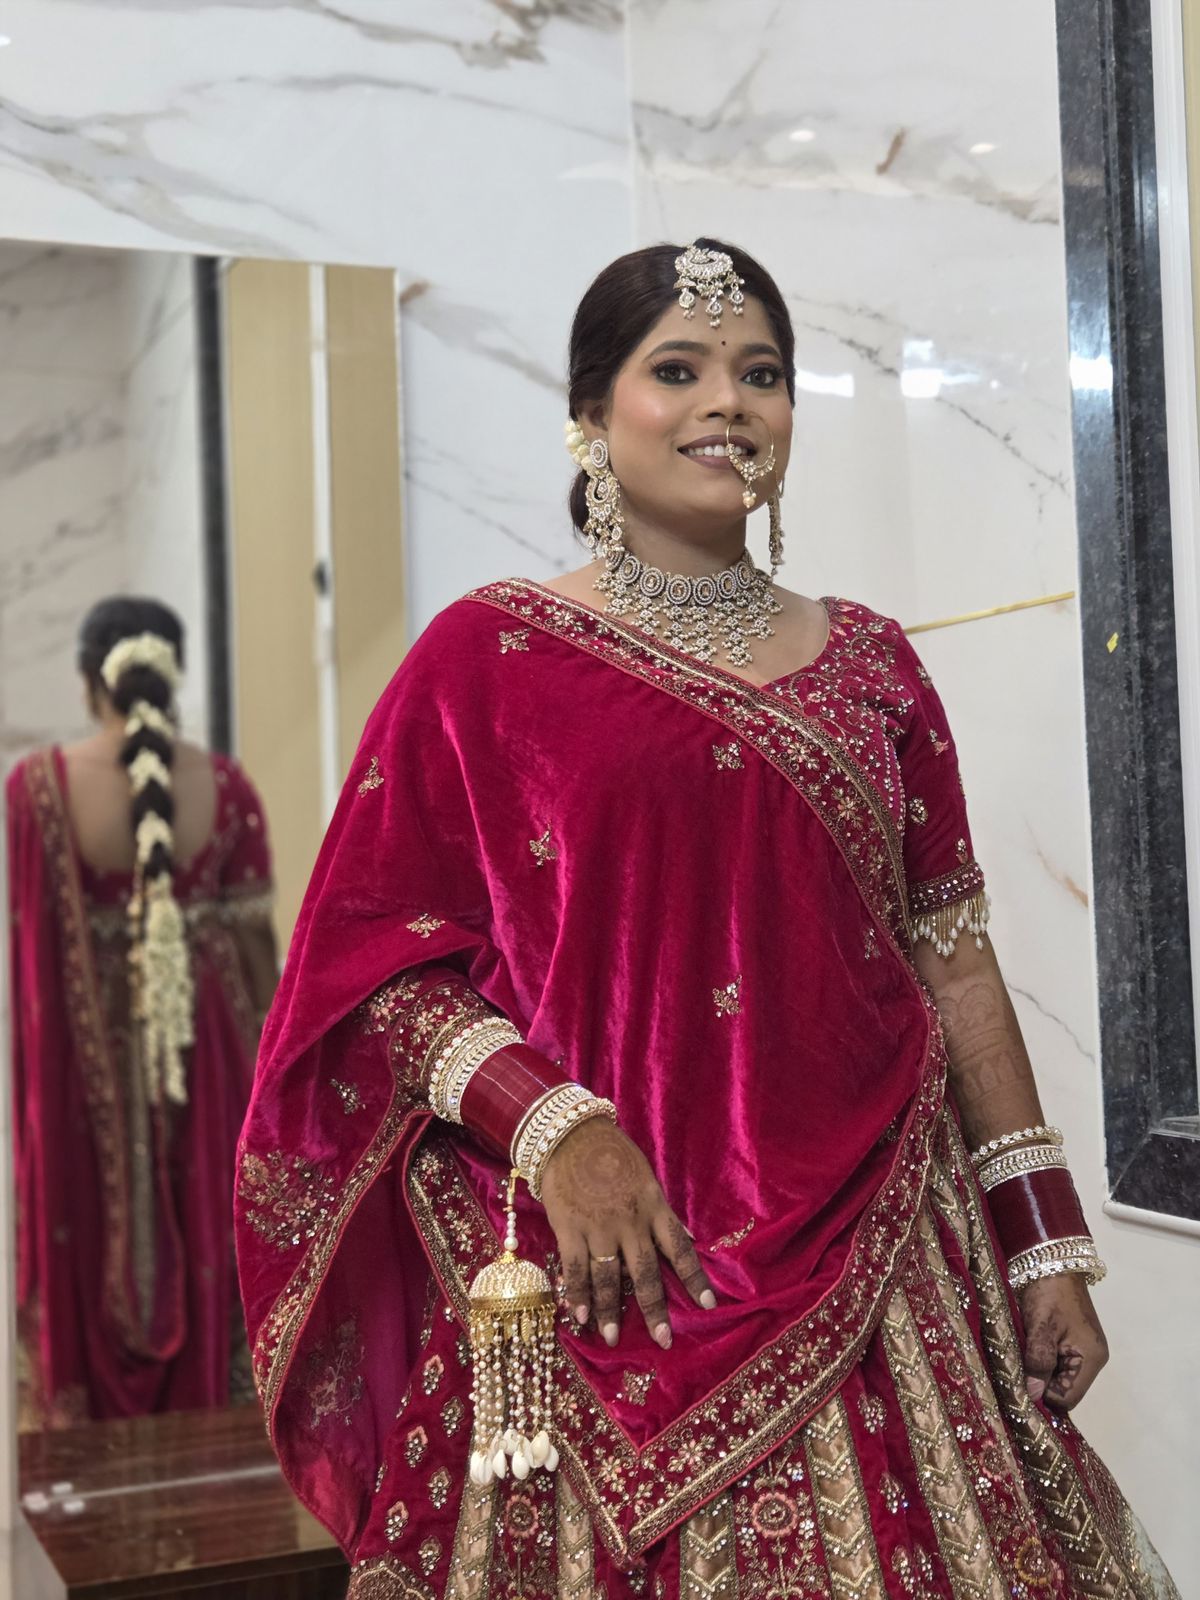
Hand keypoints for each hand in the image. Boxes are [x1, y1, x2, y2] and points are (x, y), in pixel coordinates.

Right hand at [539, 1117, 715, 1350]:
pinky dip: (578, 1293)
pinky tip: (580, 1316)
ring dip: (611, 1310)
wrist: (572, 1133)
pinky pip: (575, 1268)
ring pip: (609, 1277)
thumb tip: (688, 1237)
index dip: (695, 1279)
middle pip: (645, 1273)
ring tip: (611, 1338)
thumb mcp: (647, 1179)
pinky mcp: (570, 1228)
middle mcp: (630, 1223)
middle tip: (663, 1339)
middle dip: (655, 1309)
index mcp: (654, 1208)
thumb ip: (663, 1213)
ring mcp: (599, 1227)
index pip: (680, 1249)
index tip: (709, 1305)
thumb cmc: (612, 1154)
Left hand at [1016, 1274, 1107, 1408]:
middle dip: (1039, 1384)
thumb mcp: (1040, 1326)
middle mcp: (1091, 1360)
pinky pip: (1056, 1365)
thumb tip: (1033, 1395)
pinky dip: (1040, 1361)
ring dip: (1038, 1372)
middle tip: (1014, 1372)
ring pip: (1057, 1379)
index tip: (1019, 1385)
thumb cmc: (1049, 1292)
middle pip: (1064, 1391)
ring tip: (1018, 1360)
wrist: (1053, 1262)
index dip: (1043, 1395)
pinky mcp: (1072, 1344)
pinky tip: (1025, 1351)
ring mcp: (1082, 1352)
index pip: (1068, 1398)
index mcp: (1091, 1359)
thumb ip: (1038, 1361)